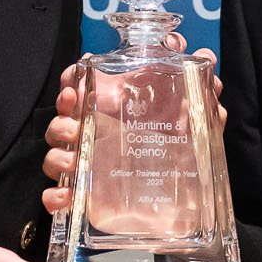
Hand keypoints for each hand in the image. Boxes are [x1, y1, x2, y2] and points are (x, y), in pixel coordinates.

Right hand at [40, 34, 222, 209]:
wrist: (184, 205)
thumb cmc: (180, 154)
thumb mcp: (194, 121)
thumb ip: (200, 90)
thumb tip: (207, 56)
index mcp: (114, 112)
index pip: (81, 88)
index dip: (71, 81)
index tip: (74, 82)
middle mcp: (95, 136)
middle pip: (63, 118)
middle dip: (61, 112)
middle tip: (72, 112)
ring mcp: (88, 167)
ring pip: (56, 154)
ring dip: (58, 153)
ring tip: (73, 158)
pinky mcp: (87, 198)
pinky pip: (59, 196)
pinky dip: (55, 196)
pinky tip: (66, 197)